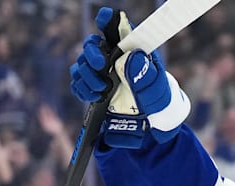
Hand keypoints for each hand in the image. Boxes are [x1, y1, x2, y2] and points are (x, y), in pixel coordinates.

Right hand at [69, 7, 189, 147]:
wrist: (150, 119)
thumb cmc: (156, 97)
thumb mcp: (156, 88)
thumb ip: (145, 74)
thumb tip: (131, 57)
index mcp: (130, 48)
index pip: (117, 27)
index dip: (107, 19)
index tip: (104, 19)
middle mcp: (112, 56)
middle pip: (92, 44)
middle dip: (92, 53)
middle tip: (101, 65)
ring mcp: (99, 72)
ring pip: (81, 65)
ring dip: (88, 76)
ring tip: (104, 88)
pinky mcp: (91, 87)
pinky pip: (77, 84)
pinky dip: (83, 89)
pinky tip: (96, 96)